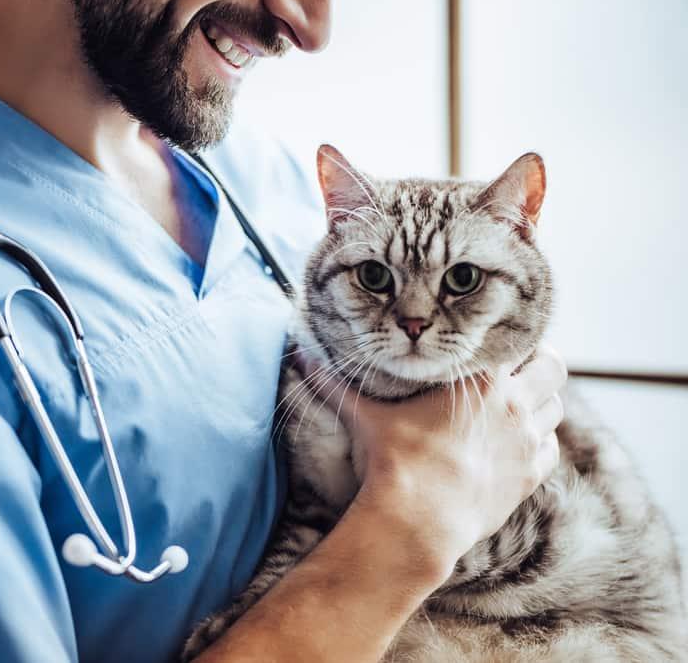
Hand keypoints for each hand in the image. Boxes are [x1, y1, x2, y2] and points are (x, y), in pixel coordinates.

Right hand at [306, 344, 566, 580]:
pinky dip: (540, 441)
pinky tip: (517, 443)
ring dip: (541, 401)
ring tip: (518, 403)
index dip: (509, 335)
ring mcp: (527, 443)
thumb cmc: (394, 462)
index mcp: (482, 381)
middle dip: (540, 362)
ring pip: (556, 407)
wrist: (419, 522)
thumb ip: (335, 383)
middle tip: (518, 365)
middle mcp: (515, 406)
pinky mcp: (529, 477)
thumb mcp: (364, 416)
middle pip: (553, 367)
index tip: (496, 337)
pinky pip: (550, 448)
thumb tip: (301, 355)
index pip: (516, 339)